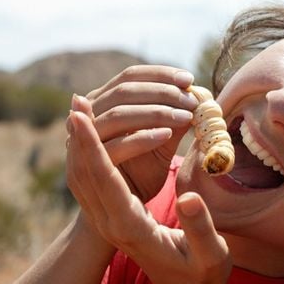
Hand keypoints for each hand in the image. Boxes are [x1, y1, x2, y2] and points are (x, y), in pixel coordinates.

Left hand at [66, 106, 230, 283]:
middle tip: (77, 102)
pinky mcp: (115, 214)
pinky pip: (95, 179)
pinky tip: (95, 132)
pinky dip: (92, 152)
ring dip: (83, 142)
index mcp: (133, 230)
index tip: (81, 118)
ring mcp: (110, 220)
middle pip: (88, 175)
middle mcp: (113, 224)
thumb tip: (187, 198)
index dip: (94, 148)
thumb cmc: (203, 272)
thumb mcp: (210, 255)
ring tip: (81, 108)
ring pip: (87, 176)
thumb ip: (198, 228)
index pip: (106, 183)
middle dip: (81, 137)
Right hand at [73, 65, 198, 201]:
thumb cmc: (143, 168)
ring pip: (118, 114)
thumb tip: (199, 96)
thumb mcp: (162, 139)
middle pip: (124, 91)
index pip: (130, 76)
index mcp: (103, 101)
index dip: (160, 74)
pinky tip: (167, 135)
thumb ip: (174, 118)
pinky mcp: (89, 165)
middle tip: (191, 98)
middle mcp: (88, 115)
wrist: (122, 209)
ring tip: (186, 116)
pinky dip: (142, 137)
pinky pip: (116, 146)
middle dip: (161, 91)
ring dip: (155, 112)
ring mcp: (84, 140)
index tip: (189, 79)